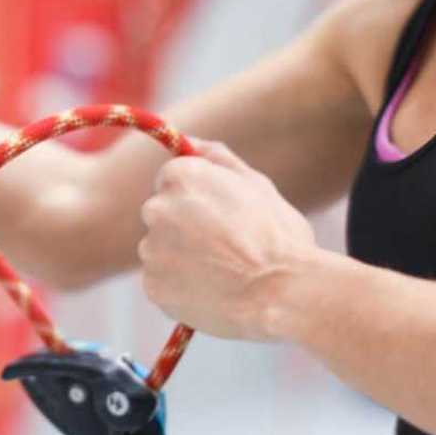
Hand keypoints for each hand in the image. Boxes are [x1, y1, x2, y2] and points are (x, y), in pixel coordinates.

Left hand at [138, 138, 317, 340]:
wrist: (284, 292)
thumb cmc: (278, 237)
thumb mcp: (257, 185)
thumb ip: (218, 159)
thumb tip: (191, 142)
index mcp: (180, 176)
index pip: (170, 181)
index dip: (196, 199)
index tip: (218, 216)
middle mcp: (156, 209)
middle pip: (162, 216)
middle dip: (183, 228)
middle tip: (222, 247)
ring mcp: (151, 249)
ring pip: (160, 251)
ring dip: (181, 259)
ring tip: (221, 272)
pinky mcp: (152, 286)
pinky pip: (161, 283)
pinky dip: (179, 288)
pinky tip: (211, 291)